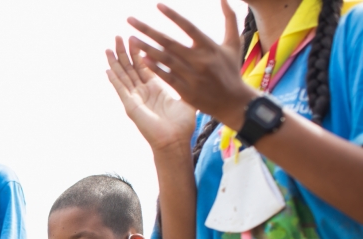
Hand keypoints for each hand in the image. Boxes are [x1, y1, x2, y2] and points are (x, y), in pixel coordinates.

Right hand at [106, 35, 196, 150]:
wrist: (175, 141)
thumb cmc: (182, 124)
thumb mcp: (186, 98)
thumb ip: (183, 82)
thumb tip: (191, 69)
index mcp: (156, 88)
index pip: (143, 66)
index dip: (138, 52)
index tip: (134, 37)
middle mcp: (143, 92)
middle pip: (130, 68)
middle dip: (124, 52)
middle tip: (117, 36)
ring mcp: (135, 99)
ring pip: (122, 76)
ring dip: (115, 62)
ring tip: (108, 47)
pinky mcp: (131, 106)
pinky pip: (121, 90)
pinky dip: (114, 80)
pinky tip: (108, 69)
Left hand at [126, 0, 258, 128]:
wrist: (233, 102)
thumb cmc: (231, 70)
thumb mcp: (234, 44)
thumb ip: (230, 19)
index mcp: (209, 47)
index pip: (188, 27)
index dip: (173, 16)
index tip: (157, 5)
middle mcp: (199, 60)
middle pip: (169, 42)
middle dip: (148, 30)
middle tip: (130, 20)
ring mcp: (191, 76)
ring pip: (165, 59)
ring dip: (146, 48)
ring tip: (131, 39)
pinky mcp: (186, 91)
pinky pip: (167, 77)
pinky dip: (155, 68)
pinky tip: (141, 59)